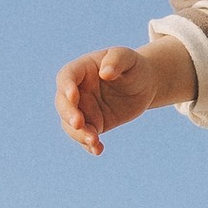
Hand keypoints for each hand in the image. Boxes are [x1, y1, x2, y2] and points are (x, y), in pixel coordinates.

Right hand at [56, 39, 195, 154]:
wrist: (144, 85)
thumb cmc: (134, 66)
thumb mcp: (128, 58)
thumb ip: (116, 60)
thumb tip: (105, 73)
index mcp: (82, 70)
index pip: (66, 77)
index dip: (66, 87)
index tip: (73, 96)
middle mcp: (78, 91)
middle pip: (63, 103)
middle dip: (69, 114)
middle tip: (79, 124)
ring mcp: (84, 109)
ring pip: (71, 124)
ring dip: (78, 134)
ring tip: (94, 141)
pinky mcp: (94, 124)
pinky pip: (86, 137)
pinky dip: (89, 145)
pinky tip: (98, 150)